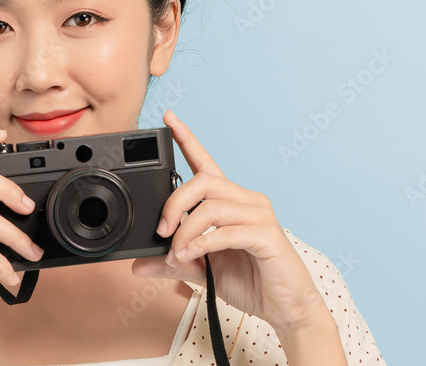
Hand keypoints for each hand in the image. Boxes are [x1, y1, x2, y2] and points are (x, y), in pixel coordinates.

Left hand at [132, 111, 331, 337]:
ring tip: (176, 254)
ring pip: (211, 207)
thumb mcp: (202, 270)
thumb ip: (173, 262)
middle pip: (203, 182)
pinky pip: (227, 231)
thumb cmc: (251, 281)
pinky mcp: (267, 235)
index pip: (206, 163)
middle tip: (160, 231)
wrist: (286, 307)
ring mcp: (260, 215)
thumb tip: (138, 265)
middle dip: (174, 204)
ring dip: (185, 231)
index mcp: (231, 203)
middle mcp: (247, 201)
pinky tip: (191, 256)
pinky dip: (202, 244)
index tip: (168, 118)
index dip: (187, 139)